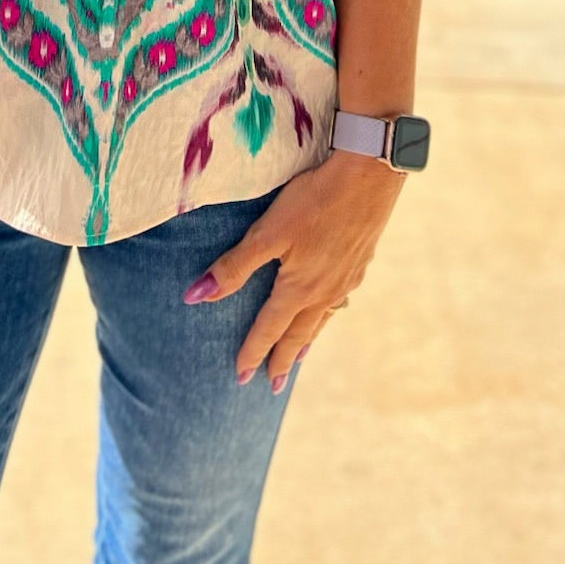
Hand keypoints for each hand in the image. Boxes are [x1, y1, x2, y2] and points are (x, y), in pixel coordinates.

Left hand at [183, 149, 404, 390]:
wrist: (368, 178)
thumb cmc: (314, 201)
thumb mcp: (268, 232)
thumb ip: (234, 267)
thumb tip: (196, 298)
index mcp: (299, 289)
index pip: (268, 329)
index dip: (252, 352)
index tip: (240, 377)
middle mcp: (324, 293)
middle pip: (297, 334)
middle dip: (281, 360)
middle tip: (271, 386)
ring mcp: (345, 280)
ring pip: (320, 321)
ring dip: (306, 342)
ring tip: (298, 356)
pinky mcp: (359, 264)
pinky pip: (338, 303)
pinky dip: (327, 316)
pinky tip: (330, 308)